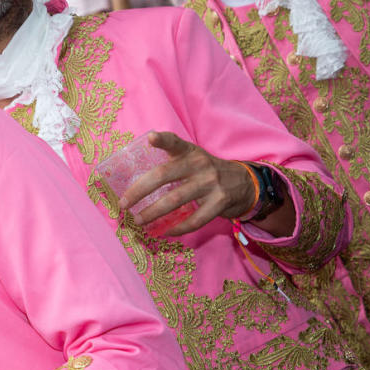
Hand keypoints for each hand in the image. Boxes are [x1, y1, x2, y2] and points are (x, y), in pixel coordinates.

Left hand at [120, 132, 256, 235]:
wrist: (245, 183)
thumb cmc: (207, 172)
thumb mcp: (193, 159)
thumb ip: (171, 163)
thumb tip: (134, 184)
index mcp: (190, 152)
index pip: (174, 143)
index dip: (162, 140)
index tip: (151, 138)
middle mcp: (200, 165)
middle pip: (164, 175)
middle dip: (139, 190)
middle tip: (124, 203)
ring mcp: (211, 183)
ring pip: (175, 200)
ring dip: (153, 212)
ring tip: (139, 220)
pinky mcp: (220, 202)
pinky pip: (195, 219)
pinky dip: (178, 228)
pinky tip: (165, 231)